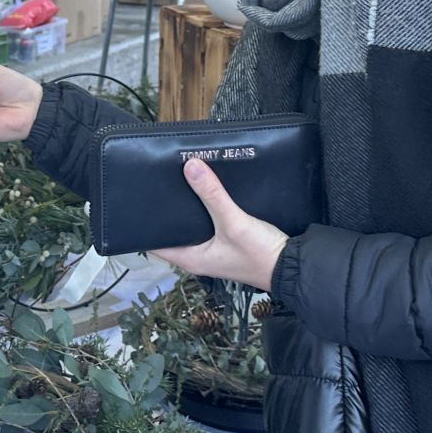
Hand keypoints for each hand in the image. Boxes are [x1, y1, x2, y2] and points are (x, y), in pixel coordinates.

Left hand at [150, 158, 288, 291]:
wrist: (292, 265)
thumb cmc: (260, 254)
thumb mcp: (233, 222)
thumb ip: (212, 195)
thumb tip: (190, 166)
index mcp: (190, 258)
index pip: (156, 242)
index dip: (146, 223)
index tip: (139, 201)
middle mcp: (198, 255)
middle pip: (174, 229)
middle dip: (168, 209)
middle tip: (158, 182)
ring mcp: (213, 249)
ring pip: (193, 224)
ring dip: (188, 206)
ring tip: (179, 180)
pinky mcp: (228, 240)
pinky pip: (210, 221)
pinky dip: (206, 207)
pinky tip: (206, 189)